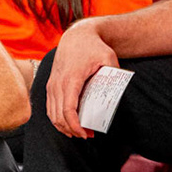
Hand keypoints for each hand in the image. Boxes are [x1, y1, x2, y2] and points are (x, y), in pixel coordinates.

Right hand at [45, 19, 118, 137]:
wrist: (77, 36)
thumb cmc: (93, 47)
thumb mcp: (109, 57)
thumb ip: (115, 74)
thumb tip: (121, 91)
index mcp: (71, 79)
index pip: (68, 109)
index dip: (75, 126)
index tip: (85, 134)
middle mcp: (58, 83)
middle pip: (58, 116)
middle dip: (72, 130)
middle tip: (87, 135)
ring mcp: (52, 84)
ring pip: (52, 114)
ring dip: (63, 127)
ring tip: (79, 132)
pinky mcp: (50, 85)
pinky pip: (49, 107)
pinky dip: (56, 119)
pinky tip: (67, 125)